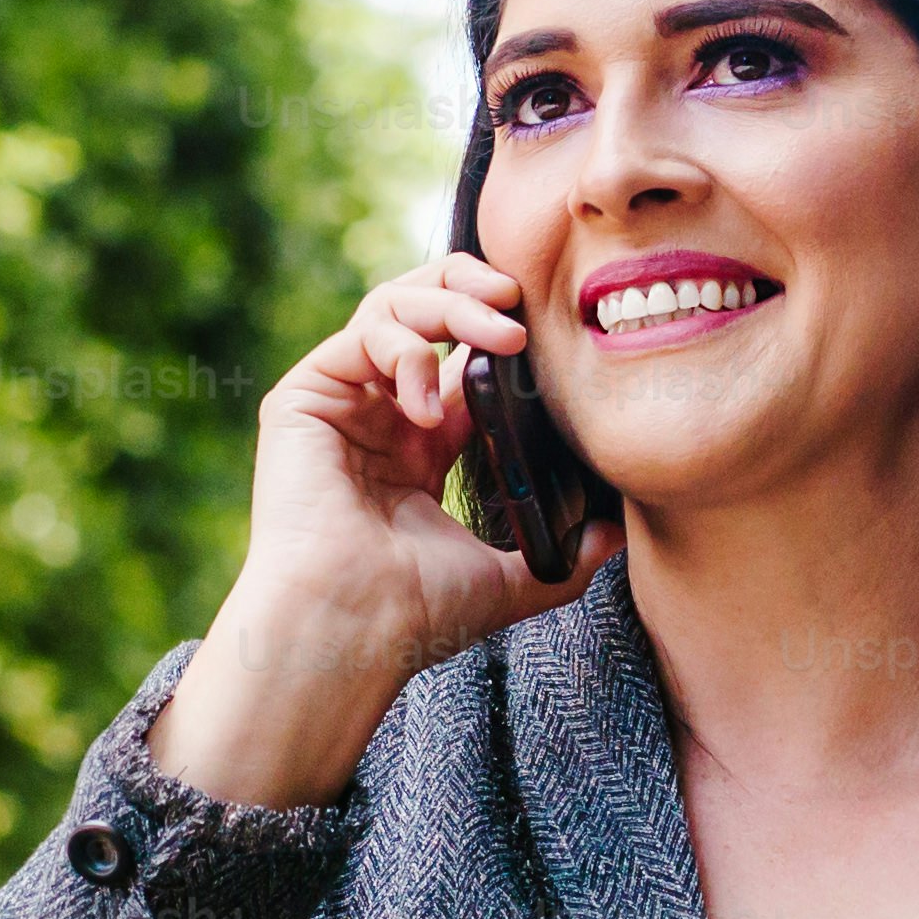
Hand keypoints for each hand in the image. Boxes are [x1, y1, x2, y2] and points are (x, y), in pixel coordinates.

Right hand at [152, 253, 617, 806]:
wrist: (352, 629)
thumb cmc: (414, 614)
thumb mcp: (509, 580)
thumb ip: (564, 557)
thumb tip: (615, 536)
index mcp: (422, 445)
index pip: (461, 356)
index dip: (502, 329)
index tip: (548, 332)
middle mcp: (379, 415)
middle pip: (425, 309)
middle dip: (474, 290)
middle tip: (521, 303)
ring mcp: (339, 403)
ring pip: (392, 307)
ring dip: (451, 308)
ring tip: (499, 338)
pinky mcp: (303, 398)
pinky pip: (359, 336)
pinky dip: (403, 351)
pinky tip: (426, 404)